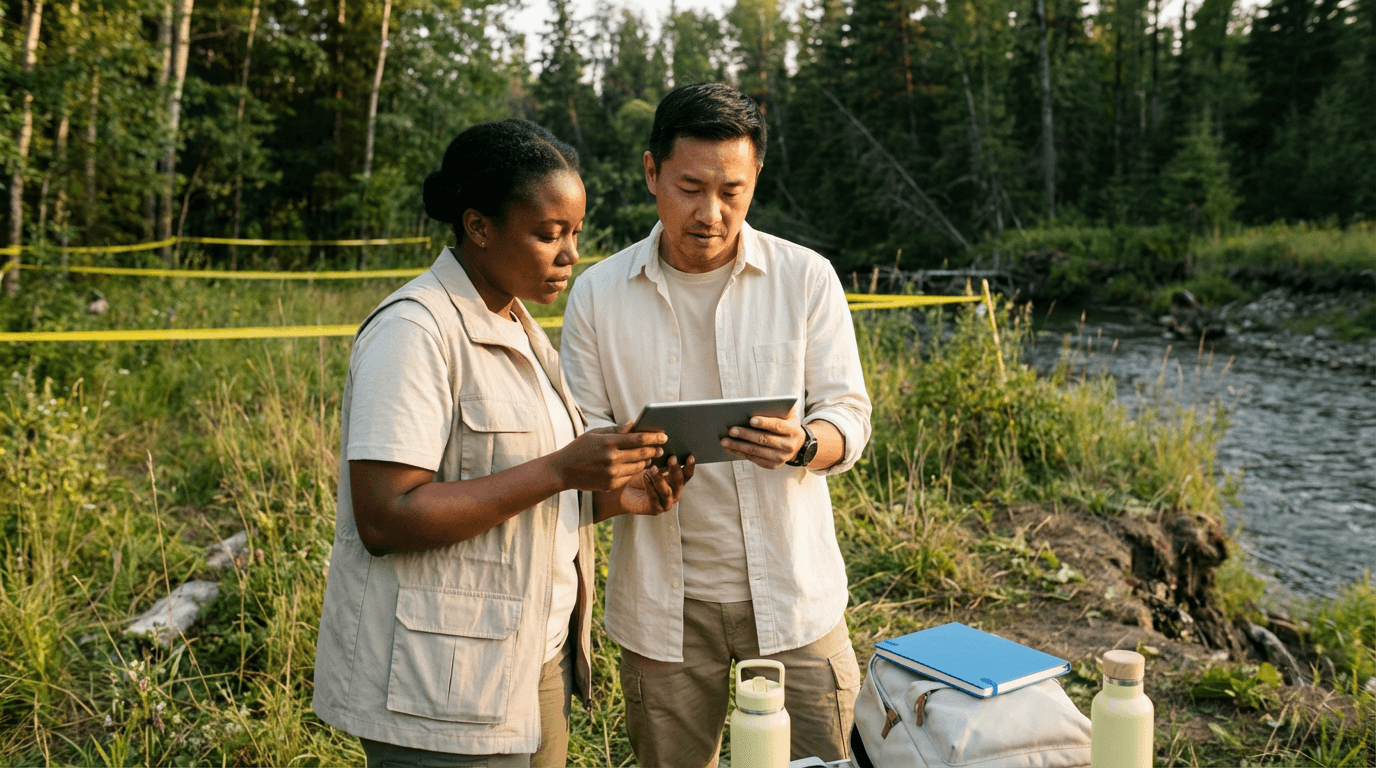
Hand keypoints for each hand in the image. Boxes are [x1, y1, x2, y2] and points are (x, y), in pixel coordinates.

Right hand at [550, 424, 667, 491]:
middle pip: (642, 453)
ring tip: (650, 456)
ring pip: (639, 467)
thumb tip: (634, 425)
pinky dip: (635, 471)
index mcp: (608, 443)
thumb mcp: (595, 434)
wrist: (562, 471)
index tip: (664, 436)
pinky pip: (629, 477)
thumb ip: (615, 430)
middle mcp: (612, 459)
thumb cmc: (578, 449)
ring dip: (646, 461)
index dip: (654, 437)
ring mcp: (612, 473)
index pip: (638, 439)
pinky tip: (637, 466)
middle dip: (654, 450)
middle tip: (661, 448)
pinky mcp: (611, 484)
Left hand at [618, 455, 695, 515]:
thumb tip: (666, 451)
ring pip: (666, 491)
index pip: (687, 475)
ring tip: (653, 468)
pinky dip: (649, 486)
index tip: (689, 456)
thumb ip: (661, 463)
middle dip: (676, 470)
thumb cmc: (639, 477)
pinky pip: (653, 497)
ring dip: (660, 479)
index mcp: (677, 483)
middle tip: (671, 458)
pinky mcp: (655, 510)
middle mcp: (675, 494)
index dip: (689, 466)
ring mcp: (666, 503)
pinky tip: (644, 476)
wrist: (624, 491)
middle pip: (679, 483)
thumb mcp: (652, 467)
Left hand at [719, 407, 804, 469]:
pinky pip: (754, 459)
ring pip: (756, 451)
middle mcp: (788, 446)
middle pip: (764, 440)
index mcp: (792, 430)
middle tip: (731, 430)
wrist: (798, 446)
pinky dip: (740, 453)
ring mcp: (781, 458)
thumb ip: (777, 410)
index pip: (777, 426)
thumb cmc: (787, 425)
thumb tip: (755, 406)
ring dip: (738, 446)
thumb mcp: (788, 416)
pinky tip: (730, 447)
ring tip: (724, 441)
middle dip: (746, 435)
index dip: (764, 423)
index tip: (750, 419)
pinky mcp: (772, 465)